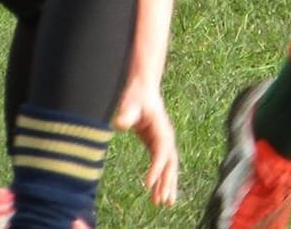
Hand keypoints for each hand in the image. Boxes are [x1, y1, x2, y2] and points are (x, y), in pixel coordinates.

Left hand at [112, 78, 179, 205]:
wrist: (142, 85)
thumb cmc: (135, 93)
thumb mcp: (130, 101)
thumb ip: (126, 113)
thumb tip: (120, 124)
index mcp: (162, 128)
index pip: (161, 152)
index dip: (156, 169)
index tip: (148, 184)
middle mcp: (166, 136)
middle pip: (170, 163)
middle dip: (167, 183)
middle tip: (162, 202)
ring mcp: (163, 140)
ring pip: (168, 167)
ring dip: (167, 185)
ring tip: (164, 204)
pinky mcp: (156, 143)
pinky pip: (161, 164)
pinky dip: (161, 178)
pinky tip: (156, 192)